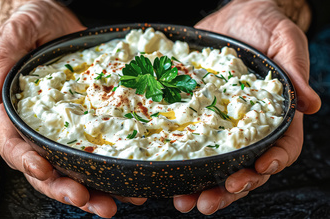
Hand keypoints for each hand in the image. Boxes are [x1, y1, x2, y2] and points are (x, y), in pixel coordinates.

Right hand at [0, 1, 145, 216]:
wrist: (53, 22)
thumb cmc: (27, 26)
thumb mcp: (12, 36)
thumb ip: (0, 61)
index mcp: (11, 114)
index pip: (14, 145)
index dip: (27, 163)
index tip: (44, 171)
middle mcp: (35, 129)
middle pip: (45, 170)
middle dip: (65, 189)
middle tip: (91, 202)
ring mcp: (62, 130)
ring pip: (72, 169)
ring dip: (93, 191)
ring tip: (116, 204)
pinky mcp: (86, 125)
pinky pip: (96, 152)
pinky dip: (111, 170)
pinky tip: (131, 182)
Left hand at [174, 0, 320, 213]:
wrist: (236, 17)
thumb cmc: (266, 27)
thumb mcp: (285, 42)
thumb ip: (296, 71)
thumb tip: (311, 104)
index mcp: (275, 115)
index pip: (281, 147)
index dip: (272, 162)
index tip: (258, 168)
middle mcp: (247, 127)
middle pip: (245, 168)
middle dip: (228, 189)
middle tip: (208, 202)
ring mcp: (220, 125)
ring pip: (215, 165)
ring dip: (201, 186)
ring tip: (184, 200)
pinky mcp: (195, 117)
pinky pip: (188, 143)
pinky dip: (179, 161)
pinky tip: (164, 174)